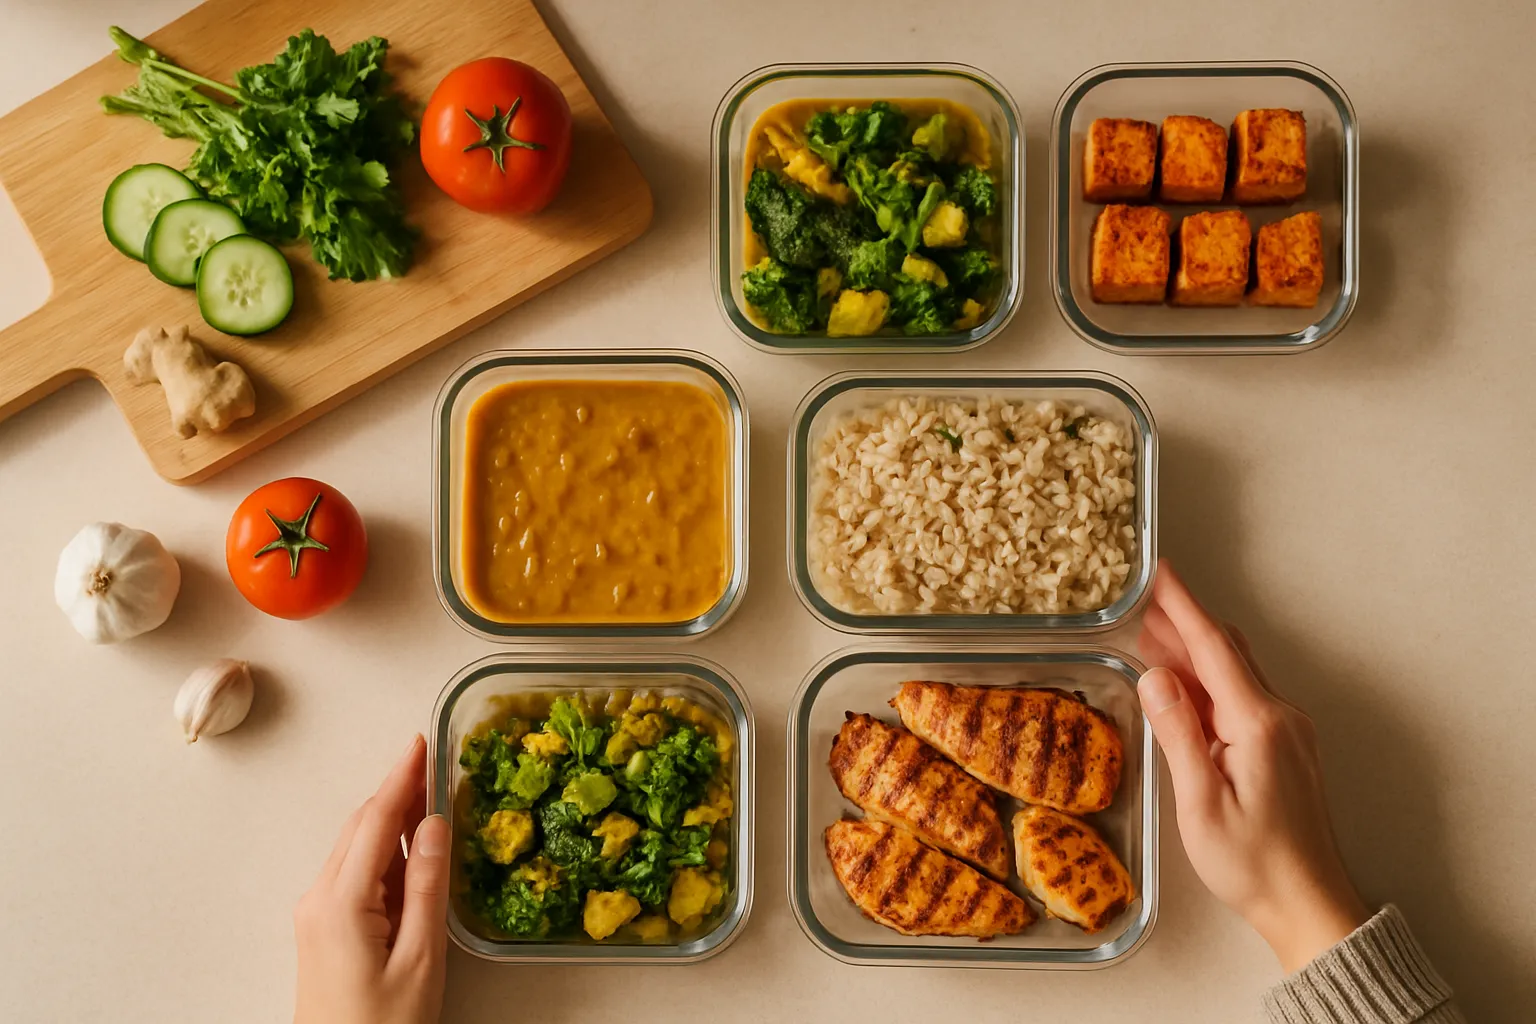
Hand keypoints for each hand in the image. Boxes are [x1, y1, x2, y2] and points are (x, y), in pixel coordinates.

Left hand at [294, 735, 450, 1023]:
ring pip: (356, 848)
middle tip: (435, 763)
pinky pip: (355, 873)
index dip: (401, 778)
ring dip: (390, 819)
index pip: (374, 820)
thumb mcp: (419, 958)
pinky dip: (383, 850)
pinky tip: (410, 850)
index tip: (422, 743)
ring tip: (430, 797)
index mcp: (341, 901)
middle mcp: (320, 898)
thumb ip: (427, 886)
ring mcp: (317, 914)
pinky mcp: (323, 930)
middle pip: (360, 827)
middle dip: (397, 791)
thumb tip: (434, 824)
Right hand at [1137, 560, 1368, 972]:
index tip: (1158, 572)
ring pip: (1234, 672)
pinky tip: (1182, 686)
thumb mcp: (1201, 802)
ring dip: (1192, 652)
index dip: (1182, 606)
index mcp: (1258, 724)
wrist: (1308, 904)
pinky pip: (1240, 697)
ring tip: (1149, 637)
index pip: (1214, 647)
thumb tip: (1154, 676)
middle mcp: (1279, 717)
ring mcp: (1285, 731)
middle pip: (1226, 651)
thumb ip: (1178, 733)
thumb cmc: (1252, 863)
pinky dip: (1207, 681)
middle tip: (1140, 603)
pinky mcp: (1283, 748)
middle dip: (1182, 622)